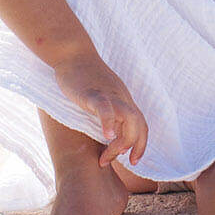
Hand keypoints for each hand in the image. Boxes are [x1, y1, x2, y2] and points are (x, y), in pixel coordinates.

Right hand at [51, 51, 148, 167]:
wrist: (73, 53)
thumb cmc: (83, 76)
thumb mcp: (101, 95)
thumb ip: (107, 111)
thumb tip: (107, 132)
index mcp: (124, 100)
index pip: (142, 125)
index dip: (141, 144)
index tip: (133, 161)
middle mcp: (122, 98)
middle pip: (139, 126)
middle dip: (132, 148)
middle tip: (114, 162)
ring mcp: (109, 95)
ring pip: (128, 120)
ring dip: (120, 142)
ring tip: (106, 157)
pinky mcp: (93, 93)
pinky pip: (106, 109)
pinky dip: (109, 123)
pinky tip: (105, 136)